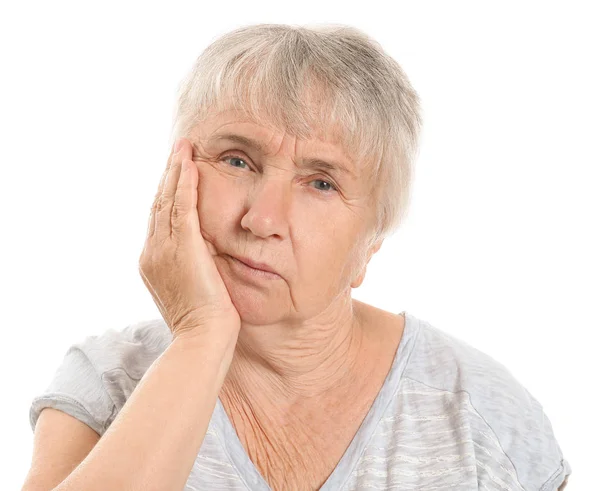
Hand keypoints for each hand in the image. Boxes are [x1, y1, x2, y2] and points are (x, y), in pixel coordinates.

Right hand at [138, 138, 240, 341]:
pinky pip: (182, 207)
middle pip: (158, 203)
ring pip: (167, 200)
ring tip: (183, 148)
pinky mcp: (183, 248)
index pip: (158, 219)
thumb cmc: (205, 323)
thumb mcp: (192, 289)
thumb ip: (192, 266)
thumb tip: (203, 251)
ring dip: (176, 171)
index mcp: (152, 262)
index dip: (165, 193)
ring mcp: (164, 249)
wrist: (203, 339)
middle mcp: (152, 252)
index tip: (175, 174)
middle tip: (177, 151)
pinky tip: (191, 164)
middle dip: (168, 175)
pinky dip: (185, 183)